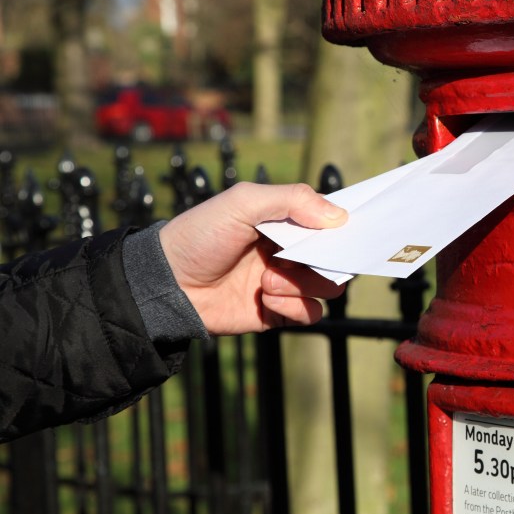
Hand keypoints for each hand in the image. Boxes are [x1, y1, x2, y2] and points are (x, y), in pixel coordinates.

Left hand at [158, 182, 347, 334]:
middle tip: (296, 258)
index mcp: (285, 221)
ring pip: (327, 287)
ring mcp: (285, 282)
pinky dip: (295, 306)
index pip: (329, 222)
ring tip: (268, 280)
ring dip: (303, 283)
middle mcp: (290, 251)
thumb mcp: (243, 202)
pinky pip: (310, 314)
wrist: (166, 284)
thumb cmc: (200, 236)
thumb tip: (339, 216)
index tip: (345, 231)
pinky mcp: (278, 311)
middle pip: (335, 257)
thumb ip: (292, 200)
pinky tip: (266, 297)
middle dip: (325, 259)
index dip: (342, 227)